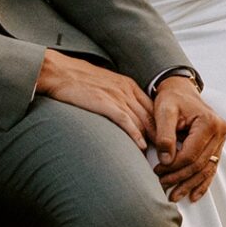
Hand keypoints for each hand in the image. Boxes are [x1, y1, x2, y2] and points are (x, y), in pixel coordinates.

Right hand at [35, 50, 154, 145]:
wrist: (57, 71)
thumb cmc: (75, 79)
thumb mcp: (103, 83)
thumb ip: (116, 96)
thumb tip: (122, 112)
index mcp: (127, 84)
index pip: (152, 106)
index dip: (161, 124)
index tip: (166, 139)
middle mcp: (126, 89)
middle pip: (151, 115)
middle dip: (161, 134)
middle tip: (168, 150)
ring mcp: (116, 96)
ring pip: (141, 119)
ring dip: (151, 138)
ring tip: (158, 155)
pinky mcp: (104, 103)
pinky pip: (125, 121)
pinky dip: (135, 134)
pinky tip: (141, 146)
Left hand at [151, 76, 225, 202]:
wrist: (180, 90)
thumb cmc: (171, 99)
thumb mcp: (164, 111)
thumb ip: (164, 135)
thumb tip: (165, 161)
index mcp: (208, 123)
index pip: (191, 154)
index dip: (173, 166)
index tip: (157, 171)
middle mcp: (220, 132)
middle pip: (199, 164)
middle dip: (179, 178)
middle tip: (162, 186)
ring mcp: (221, 140)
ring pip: (206, 169)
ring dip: (190, 185)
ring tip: (174, 196)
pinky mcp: (217, 145)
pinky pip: (211, 168)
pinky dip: (202, 183)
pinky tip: (193, 195)